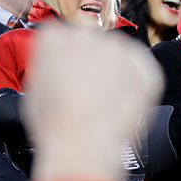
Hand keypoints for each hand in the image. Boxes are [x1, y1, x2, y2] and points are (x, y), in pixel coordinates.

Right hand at [23, 25, 163, 180]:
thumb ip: (50, 63)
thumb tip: (61, 61)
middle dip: (90, 61)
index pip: (62, 36)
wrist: (83, 145)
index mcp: (56, 36)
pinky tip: (122, 99)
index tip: (64, 76)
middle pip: (91, 41)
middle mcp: (90, 36)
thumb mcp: (35, 87)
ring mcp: (121, 49)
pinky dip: (135, 79)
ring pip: (118, 51)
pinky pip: (141, 65)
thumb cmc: (54, 123)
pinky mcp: (145, 65)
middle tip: (86, 90)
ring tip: (104, 100)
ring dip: (114, 68)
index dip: (63, 60)